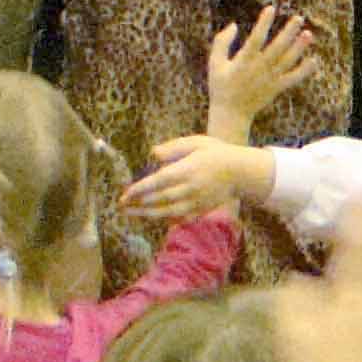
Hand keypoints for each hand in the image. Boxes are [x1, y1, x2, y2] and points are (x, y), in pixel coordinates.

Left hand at [122, 134, 273, 223]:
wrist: (241, 172)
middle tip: (121, 205)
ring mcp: (195, 202)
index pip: (158, 182)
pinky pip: (179, 218)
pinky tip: (152, 217)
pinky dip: (164, 219)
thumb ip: (173, 147)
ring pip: (167, 212)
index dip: (140, 189)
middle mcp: (190, 188)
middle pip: (159, 199)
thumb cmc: (216, 153)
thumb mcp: (196, 142)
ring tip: (131, 214)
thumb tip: (152, 154)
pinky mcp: (200, 210)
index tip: (125, 194)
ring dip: (147, 214)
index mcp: (187, 170)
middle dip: (138, 203)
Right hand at [206, 7, 319, 139]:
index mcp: (243, 61)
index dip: (263, 23)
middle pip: (277, 48)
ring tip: (309, 34)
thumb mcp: (215, 63)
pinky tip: (314, 60)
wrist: (231, 114)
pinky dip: (304, 71)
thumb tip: (233, 24)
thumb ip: (221, 42)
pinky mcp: (276, 88)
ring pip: (287, 61)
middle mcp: (258, 69)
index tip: (271, 8)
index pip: (256, 39)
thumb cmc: (221, 85)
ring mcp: (269, 79)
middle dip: (288, 32)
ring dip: (298, 48)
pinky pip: (292, 79)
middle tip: (299, 18)